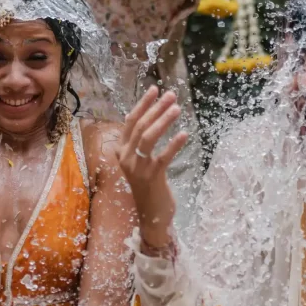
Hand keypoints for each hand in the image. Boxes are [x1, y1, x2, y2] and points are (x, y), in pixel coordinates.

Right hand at [116, 87, 187, 249]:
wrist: (151, 216)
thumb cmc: (148, 186)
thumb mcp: (139, 162)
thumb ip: (140, 143)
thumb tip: (151, 117)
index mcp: (120, 151)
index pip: (130, 121)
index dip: (143, 104)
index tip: (154, 89)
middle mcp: (125, 158)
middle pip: (140, 126)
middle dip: (156, 108)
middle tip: (172, 96)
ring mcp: (137, 168)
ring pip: (148, 137)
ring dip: (163, 121)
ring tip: (177, 108)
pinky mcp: (152, 177)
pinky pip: (163, 156)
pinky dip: (174, 144)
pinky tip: (184, 134)